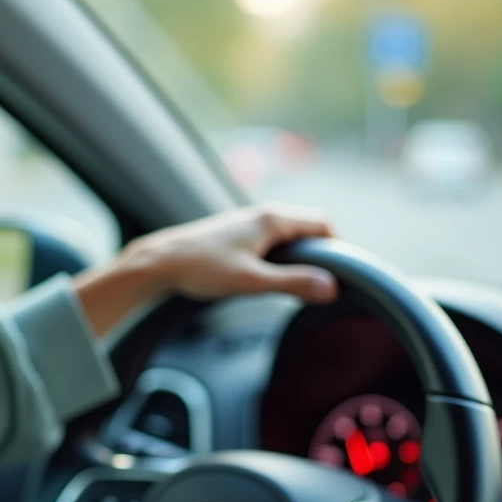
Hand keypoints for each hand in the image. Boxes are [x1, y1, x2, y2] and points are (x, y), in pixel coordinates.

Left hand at [73, 203, 337, 336]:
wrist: (161, 262)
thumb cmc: (201, 268)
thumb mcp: (251, 281)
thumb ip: (292, 283)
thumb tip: (331, 287)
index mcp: (272, 218)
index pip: (323, 223)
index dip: (338, 247)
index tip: (340, 274)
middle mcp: (263, 214)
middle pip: (309, 226)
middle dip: (320, 252)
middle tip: (322, 283)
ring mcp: (249, 222)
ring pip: (290, 234)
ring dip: (299, 256)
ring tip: (297, 284)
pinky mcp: (238, 234)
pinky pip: (273, 240)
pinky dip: (282, 256)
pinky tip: (270, 277)